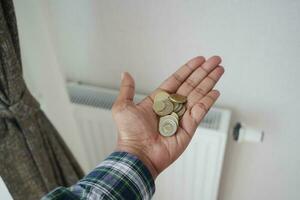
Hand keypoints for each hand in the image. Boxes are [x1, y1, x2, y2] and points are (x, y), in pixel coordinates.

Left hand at [112, 56, 223, 178]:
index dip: (188, 69)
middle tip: (215, 60)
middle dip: (203, 71)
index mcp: (159, 100)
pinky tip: (215, 91)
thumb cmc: (129, 134)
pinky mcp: (189, 127)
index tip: (199, 60)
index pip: (177, 80)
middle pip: (191, 84)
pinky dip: (209, 100)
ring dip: (209, 81)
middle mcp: (172, 107)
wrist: (139, 155)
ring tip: (219, 70)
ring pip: (198, 94)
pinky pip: (201, 110)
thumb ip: (127, 90)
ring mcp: (181, 116)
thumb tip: (126, 74)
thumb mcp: (123, 107)